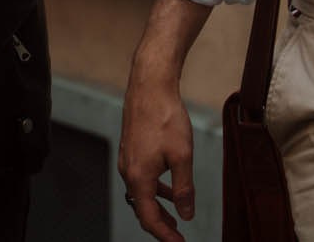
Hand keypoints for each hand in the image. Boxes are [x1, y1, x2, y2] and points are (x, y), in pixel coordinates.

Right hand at [118, 63, 195, 240]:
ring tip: (175, 218)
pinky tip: (168, 188)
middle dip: (160, 225)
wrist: (150, 86)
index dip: (164, 235)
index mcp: (139, 177)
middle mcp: (128, 171)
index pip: (149, 218)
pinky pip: (141, 179)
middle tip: (177, 236)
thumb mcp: (182, 156)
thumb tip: (185, 214)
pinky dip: (154, 189)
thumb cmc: (165, 117)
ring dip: (158, 208)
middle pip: (142, 208)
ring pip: (142, 193)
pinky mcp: (131, 150)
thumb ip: (184, 188)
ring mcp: (128, 160)